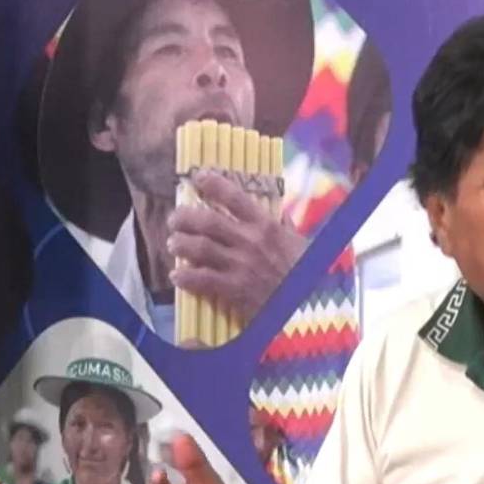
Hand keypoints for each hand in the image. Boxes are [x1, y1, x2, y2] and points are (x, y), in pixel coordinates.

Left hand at [168, 170, 307, 318]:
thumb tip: (278, 212)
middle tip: (175, 219)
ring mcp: (240, 265)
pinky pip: (200, 279)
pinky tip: (177, 275)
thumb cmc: (307, 275)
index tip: (199, 176)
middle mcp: (251, 242)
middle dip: (185, 217)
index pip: (235, 198)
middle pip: (208, 221)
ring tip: (173, 243)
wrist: (309, 307)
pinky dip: (184, 276)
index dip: (214, 184)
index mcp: (267, 227)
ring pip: (198, 248)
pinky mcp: (233, 289)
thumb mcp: (302, 245)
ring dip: (180, 244)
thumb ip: (286, 228)